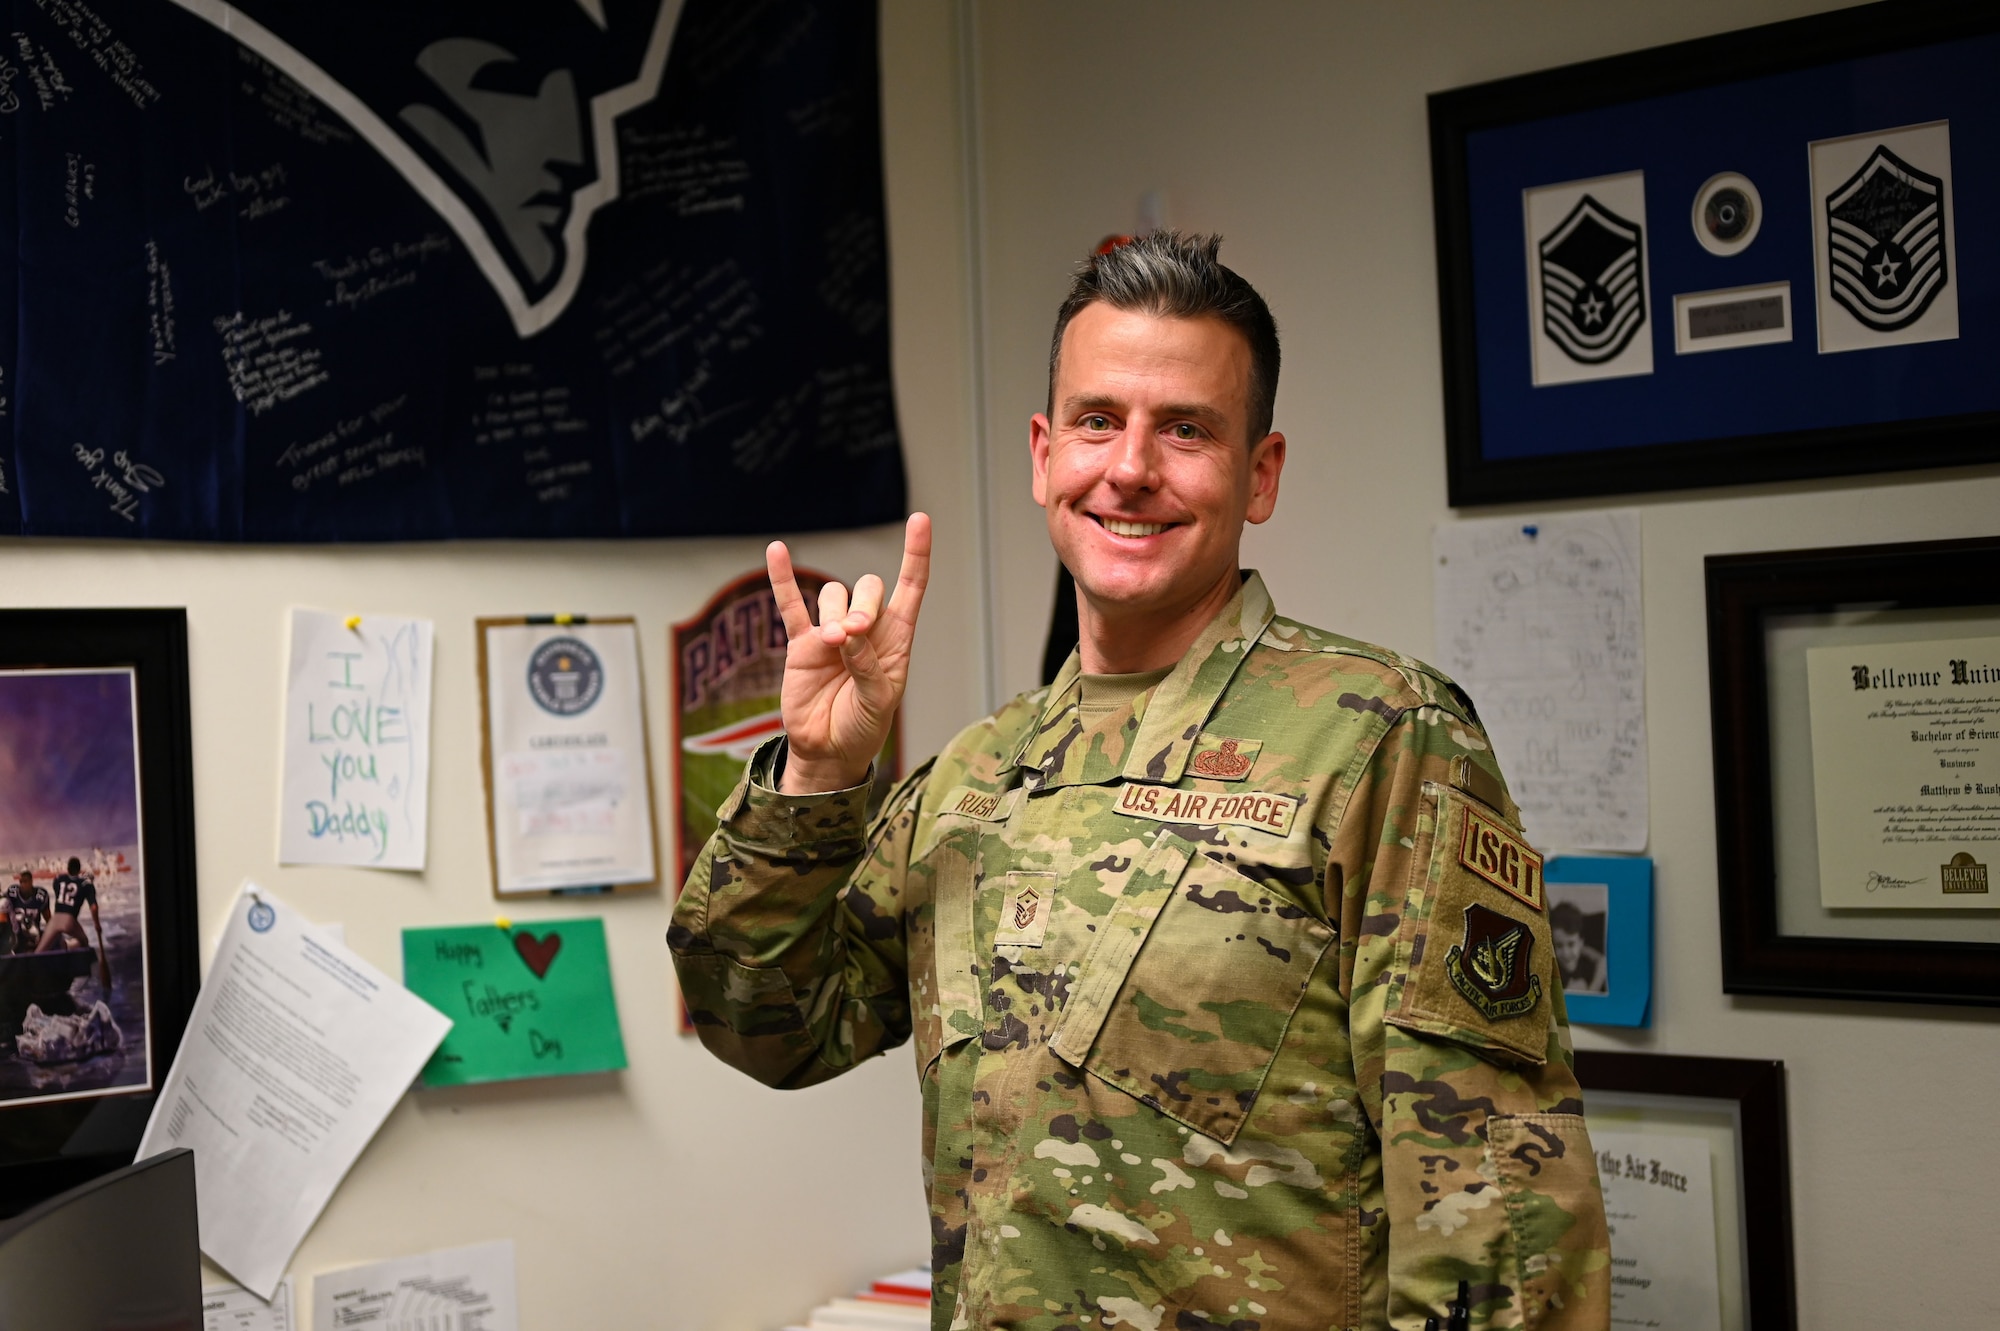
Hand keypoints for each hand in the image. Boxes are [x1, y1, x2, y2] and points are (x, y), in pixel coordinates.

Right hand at [769, 513, 930, 793]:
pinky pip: (790, 605)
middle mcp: (866, 629)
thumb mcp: (878, 702)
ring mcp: (832, 633)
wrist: (828, 749)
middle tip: (856, 632)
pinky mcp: (801, 644)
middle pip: (867, 587)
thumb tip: (849, 633)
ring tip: (833, 644)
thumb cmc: (863, 725)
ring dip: (834, 612)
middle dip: (863, 602)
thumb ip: (867, 667)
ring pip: (832, 595)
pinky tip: (777, 550)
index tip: (920, 520)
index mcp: (896, 639)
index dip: (915, 554)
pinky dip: (783, 578)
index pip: (911, 587)